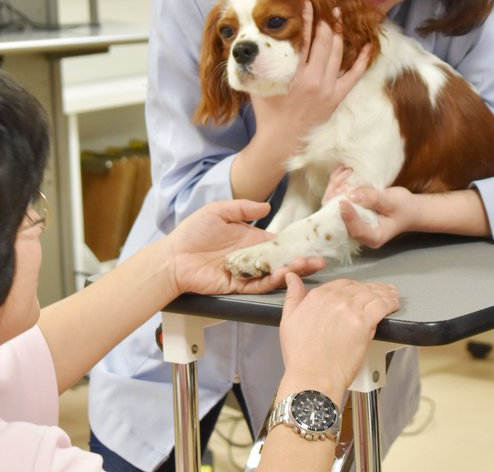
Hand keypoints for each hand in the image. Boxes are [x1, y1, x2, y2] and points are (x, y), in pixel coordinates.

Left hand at [167, 200, 325, 295]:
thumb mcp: (218, 211)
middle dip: (302, 260)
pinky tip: (283, 273)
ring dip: (292, 271)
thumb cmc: (192, 232)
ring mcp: (247, 272)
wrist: (173, 256)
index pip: (278, 242)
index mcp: (250, 239)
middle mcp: (252, 257)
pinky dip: (272, 281)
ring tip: (308, 265)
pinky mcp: (238, 286)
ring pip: (275, 274)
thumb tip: (267, 206)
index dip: (295, 243)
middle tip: (320, 259)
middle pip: (282, 260)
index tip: (313, 242)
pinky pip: (258, 285)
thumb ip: (243, 209)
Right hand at [251, 3, 371, 152]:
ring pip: (338, 54)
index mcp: (295, 75)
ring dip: (339, 34)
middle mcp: (315, 80)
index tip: (308, 4)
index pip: (303, 39)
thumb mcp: (258, 86)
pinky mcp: (337, 98)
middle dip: (326, 22)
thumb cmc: (267, 114)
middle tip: (327, 7)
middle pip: (324, 42)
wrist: (280, 142)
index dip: (307, 19)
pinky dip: (361, 60)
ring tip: (339, 18)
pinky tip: (367, 45)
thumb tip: (245, 45)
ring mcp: (329, 89)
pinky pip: (354, 75)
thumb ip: (256, 65)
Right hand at [278, 274, 399, 394]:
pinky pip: (382, 305)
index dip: (354, 287)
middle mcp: (334, 299)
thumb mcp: (288, 320)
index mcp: (317, 296)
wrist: (312, 376)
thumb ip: (293, 296)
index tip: (361, 290)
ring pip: (373, 294)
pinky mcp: (364, 322)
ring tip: (392, 295)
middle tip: (381, 291)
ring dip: (385, 293)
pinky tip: (395, 303)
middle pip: (359, 288)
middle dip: (371, 289)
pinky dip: (391, 302)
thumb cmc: (300, 355)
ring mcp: (350, 309)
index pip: (341, 284)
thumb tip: (291, 278)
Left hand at [328, 172, 415, 248]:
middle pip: (339, 219)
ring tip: (345, 172)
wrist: (407, 208)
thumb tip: (353, 195)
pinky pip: (336, 199)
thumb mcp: (393, 202)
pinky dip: (337, 184)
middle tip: (344, 181)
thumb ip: (374, 199)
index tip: (344, 201)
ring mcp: (351, 221)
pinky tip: (342, 171)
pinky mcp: (349, 211)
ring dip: (336, 188)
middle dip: (337, 198)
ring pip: (333, 207)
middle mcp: (358, 232)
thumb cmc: (404, 208)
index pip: (356, 231)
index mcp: (373, 237)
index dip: (348, 216)